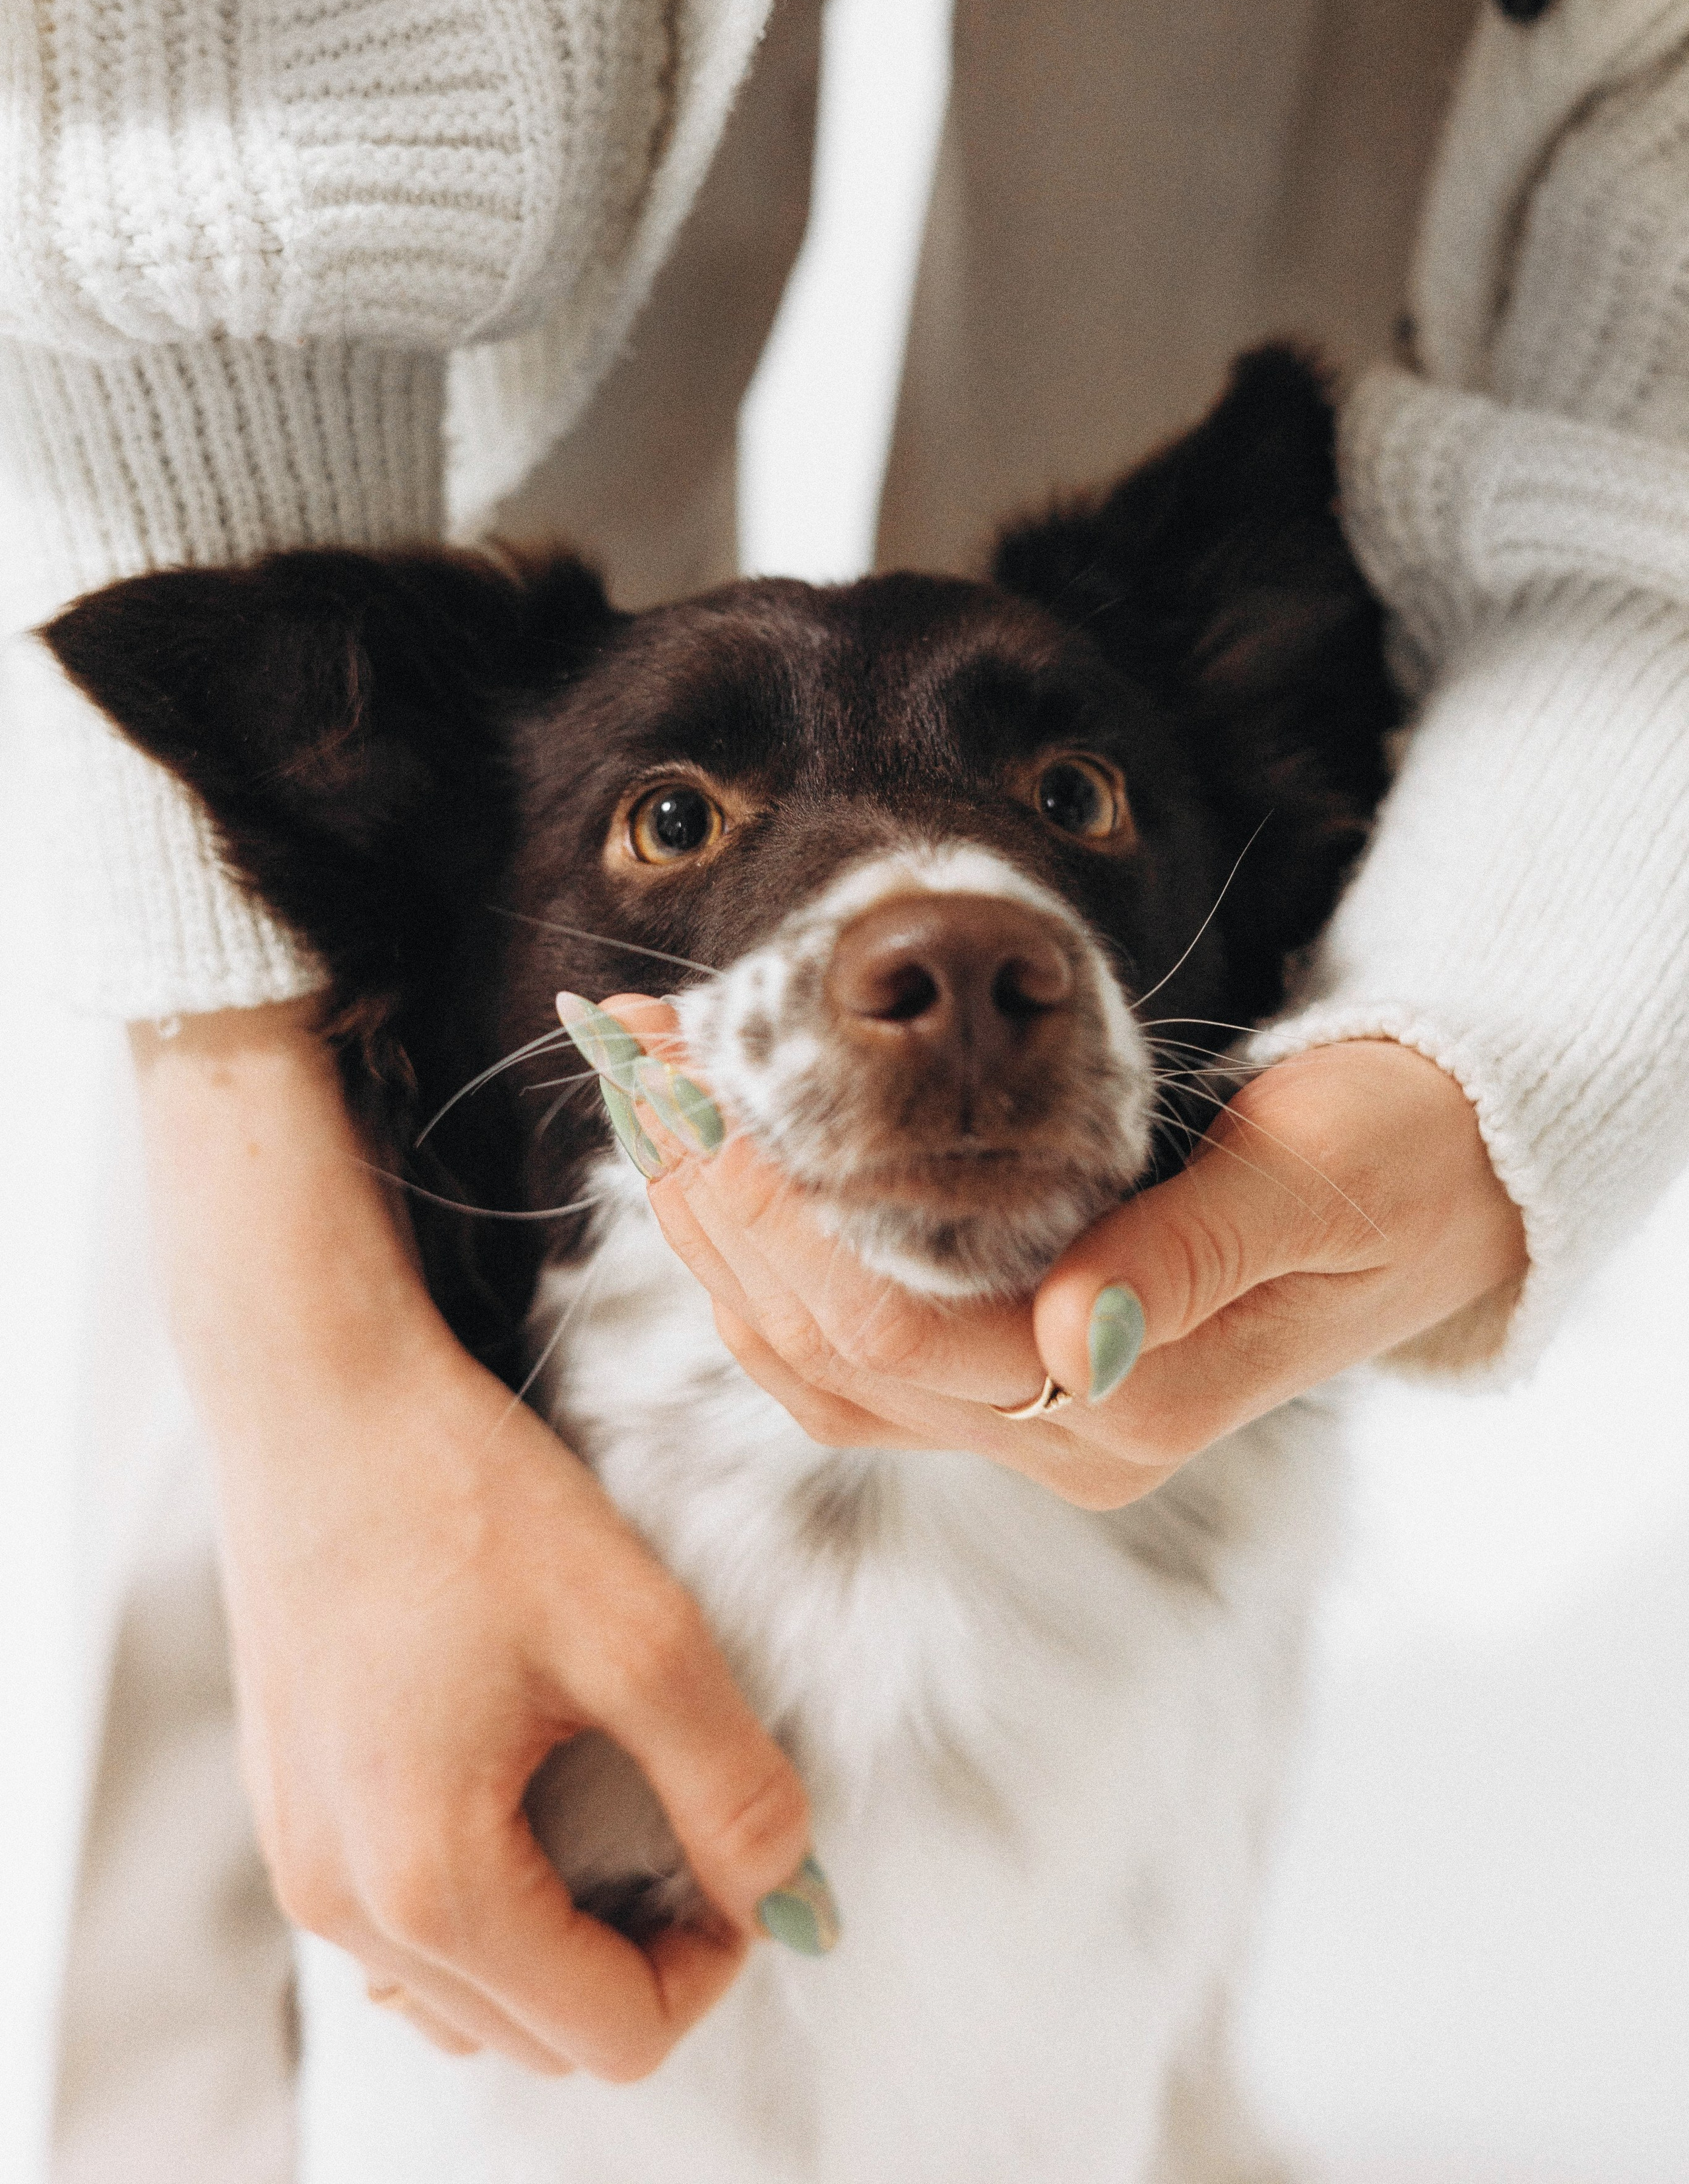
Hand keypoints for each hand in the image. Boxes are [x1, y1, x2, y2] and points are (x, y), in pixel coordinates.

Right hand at [131, 1002, 814, 2078]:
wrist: (319, 1393)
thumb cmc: (464, 1497)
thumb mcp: (640, 1633)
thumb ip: (731, 1785)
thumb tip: (791, 1894)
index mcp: (427, 1883)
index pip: (611, 2035)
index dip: (715, 1963)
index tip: (746, 1849)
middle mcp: (339, 1903)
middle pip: (537, 2033)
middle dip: (639, 1956)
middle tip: (690, 1823)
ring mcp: (298, 1859)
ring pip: (463, 1995)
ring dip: (558, 1940)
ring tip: (613, 1810)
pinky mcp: (287, 1806)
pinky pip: (399, 1927)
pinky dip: (482, 1901)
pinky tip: (525, 1789)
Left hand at [598, 1002, 1526, 1510]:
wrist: (1437, 1198)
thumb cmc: (1390, 1168)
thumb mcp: (1318, 1185)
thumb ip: (1197, 1259)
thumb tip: (1074, 1335)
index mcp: (1127, 1405)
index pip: (895, 1336)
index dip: (779, 1224)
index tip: (700, 1099)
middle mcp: (1057, 1437)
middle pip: (824, 1349)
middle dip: (711, 1208)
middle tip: (635, 1061)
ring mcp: (1026, 1415)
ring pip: (813, 1355)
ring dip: (712, 1232)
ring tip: (643, 1096)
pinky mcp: (1011, 1371)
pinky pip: (846, 1340)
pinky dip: (764, 1256)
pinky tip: (714, 1169)